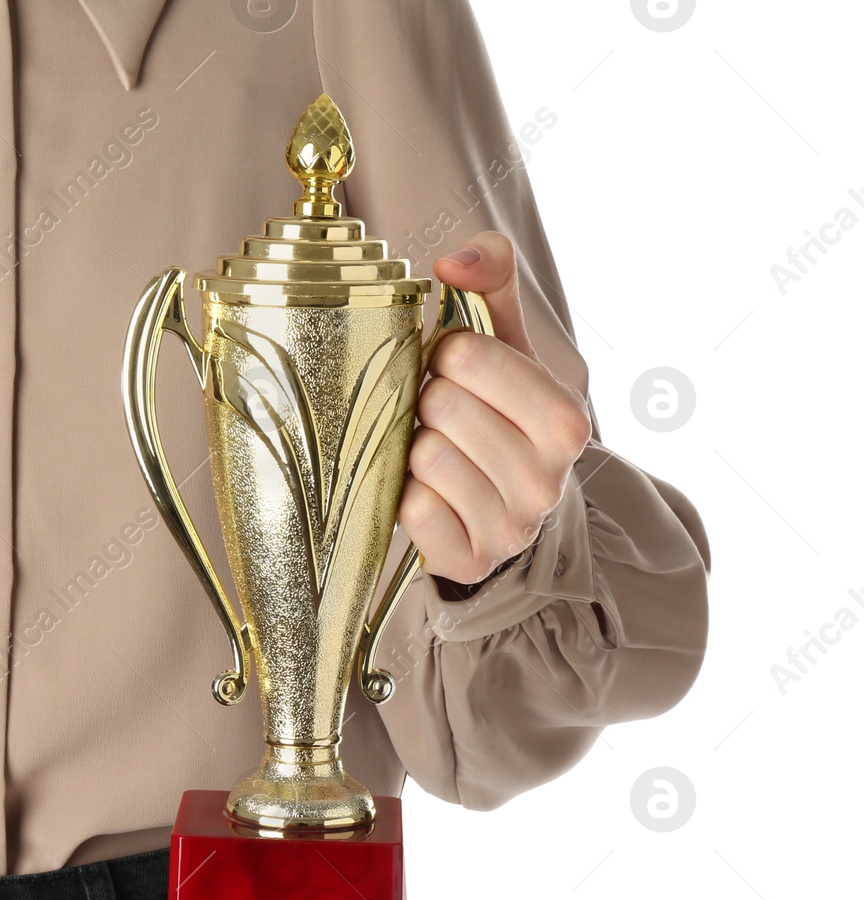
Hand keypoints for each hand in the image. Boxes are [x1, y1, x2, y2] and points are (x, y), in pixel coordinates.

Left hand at [398, 231, 591, 590]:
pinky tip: (427, 493)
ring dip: (414, 448)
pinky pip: (413, 511)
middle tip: (439, 415)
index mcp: (566, 418)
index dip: (446, 354)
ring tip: (434, 451)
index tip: (453, 368)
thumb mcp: (503, 337)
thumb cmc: (494, 409)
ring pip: (426, 457)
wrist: (495, 502)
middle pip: (441, 406)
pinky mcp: (470, 561)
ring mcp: (513, 527)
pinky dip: (406, 497)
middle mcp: (549, 479)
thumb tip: (453, 264)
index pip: (470, 356)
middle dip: (428, 402)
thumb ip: (490, 276)